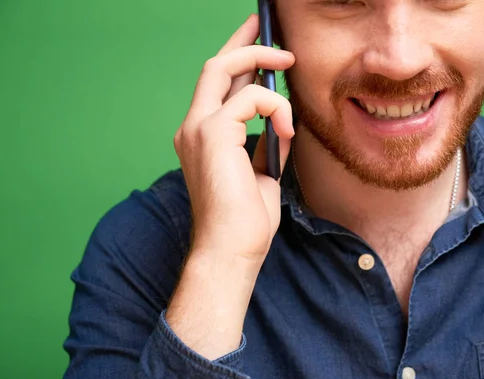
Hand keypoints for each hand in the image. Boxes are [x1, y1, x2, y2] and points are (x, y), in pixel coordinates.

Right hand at [174, 14, 295, 269]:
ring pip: (226, 68)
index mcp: (202, 137)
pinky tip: (288, 131)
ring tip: (290, 66)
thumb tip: (283, 120)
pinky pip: (252, 98)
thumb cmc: (246, 219)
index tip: (258, 39)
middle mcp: (193, 126)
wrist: (232, 249)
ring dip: (263, 63)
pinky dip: (276, 107)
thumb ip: (267, 142)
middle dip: (244, 41)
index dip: (236, 57)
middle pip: (215, 66)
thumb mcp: (262, 172)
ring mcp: (198, 127)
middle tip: (269, 25)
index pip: (217, 86)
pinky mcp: (212, 132)